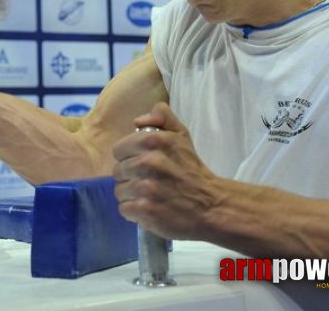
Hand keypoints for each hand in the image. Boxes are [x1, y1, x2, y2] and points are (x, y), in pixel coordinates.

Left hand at [112, 102, 219, 239]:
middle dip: (130, 177)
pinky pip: (124, 209)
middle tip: (148, 181)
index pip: (119, 150)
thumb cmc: (191, 169)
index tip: (141, 163)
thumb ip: (161, 117)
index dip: (129, 157)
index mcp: (154, 140)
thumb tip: (137, 121)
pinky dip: (134, 212)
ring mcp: (146, 188)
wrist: (210, 205)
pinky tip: (149, 208)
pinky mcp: (145, 210)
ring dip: (131, 195)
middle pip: (117, 171)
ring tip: (148, 196)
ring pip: (119, 191)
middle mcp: (148, 162)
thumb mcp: (181, 135)